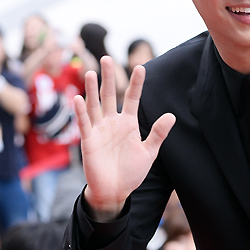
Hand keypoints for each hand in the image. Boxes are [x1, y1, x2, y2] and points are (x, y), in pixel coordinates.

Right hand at [74, 56, 175, 218]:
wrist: (115, 192)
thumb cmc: (131, 172)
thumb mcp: (148, 152)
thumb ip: (158, 134)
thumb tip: (171, 116)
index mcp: (128, 124)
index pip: (132, 98)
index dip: (136, 84)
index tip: (141, 67)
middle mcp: (112, 123)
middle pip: (109, 96)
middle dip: (108, 78)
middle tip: (107, 58)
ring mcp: (99, 130)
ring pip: (94, 106)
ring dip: (92, 90)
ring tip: (92, 72)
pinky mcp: (88, 141)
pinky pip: (84, 124)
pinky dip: (81, 112)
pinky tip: (78, 98)